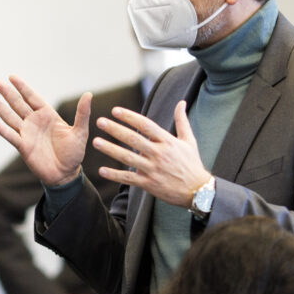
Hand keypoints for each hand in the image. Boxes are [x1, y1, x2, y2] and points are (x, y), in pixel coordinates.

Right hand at [0, 76, 90, 185]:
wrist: (66, 174)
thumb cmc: (74, 153)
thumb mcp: (80, 132)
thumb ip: (82, 113)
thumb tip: (88, 94)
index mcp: (47, 115)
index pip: (32, 97)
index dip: (22, 87)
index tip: (12, 77)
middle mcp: (34, 122)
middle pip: (18, 104)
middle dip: (7, 93)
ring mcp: (27, 134)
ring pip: (10, 118)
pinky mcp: (23, 147)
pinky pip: (11, 137)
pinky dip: (3, 130)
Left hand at [92, 100, 209, 207]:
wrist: (198, 191)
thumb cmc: (192, 164)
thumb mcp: (189, 140)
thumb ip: (182, 121)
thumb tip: (181, 102)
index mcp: (168, 142)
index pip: (145, 125)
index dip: (129, 117)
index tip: (115, 111)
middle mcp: (159, 154)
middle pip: (133, 139)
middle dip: (115, 129)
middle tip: (100, 121)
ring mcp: (153, 170)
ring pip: (128, 158)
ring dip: (111, 150)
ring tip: (96, 142)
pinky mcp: (149, 184)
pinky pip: (129, 179)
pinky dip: (115, 175)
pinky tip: (102, 170)